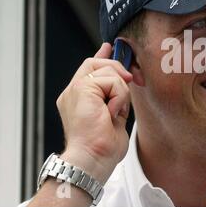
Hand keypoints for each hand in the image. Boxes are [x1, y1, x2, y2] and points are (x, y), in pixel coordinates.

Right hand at [56, 43, 132, 183]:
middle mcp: (73, 92)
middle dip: (118, 69)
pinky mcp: (81, 89)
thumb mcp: (114, 116)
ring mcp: (75, 90)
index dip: (101, 57)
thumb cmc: (103, 147)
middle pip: (96, 63)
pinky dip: (119, 96)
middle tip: (132, 80)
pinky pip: (111, 80)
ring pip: (107, 71)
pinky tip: (113, 111)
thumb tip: (125, 80)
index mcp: (79, 99)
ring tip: (116, 110)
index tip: (109, 47)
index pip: (89, 70)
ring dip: (120, 90)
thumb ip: (116, 96)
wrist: (92, 159)